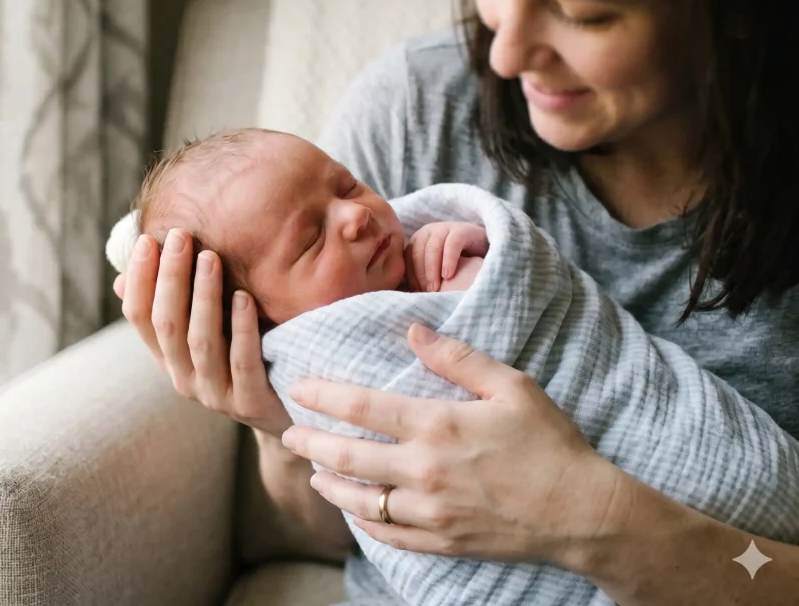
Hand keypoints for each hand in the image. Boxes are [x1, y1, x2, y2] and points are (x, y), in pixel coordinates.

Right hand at [114, 229, 292, 437]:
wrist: (287, 410)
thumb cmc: (247, 357)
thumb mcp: (209, 330)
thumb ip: (179, 303)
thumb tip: (128, 271)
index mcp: (168, 358)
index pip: (139, 318)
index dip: (139, 279)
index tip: (147, 241)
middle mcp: (184, 378)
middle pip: (167, 324)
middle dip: (170, 278)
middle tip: (179, 236)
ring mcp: (215, 394)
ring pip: (201, 341)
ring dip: (203, 296)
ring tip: (210, 257)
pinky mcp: (249, 403)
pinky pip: (242, 362)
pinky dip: (242, 328)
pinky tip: (244, 297)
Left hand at [280, 323, 619, 563]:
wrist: (583, 513)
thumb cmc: (550, 444)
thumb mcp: (512, 386)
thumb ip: (458, 357)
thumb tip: (413, 331)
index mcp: (437, 425)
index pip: (360, 406)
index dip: (322, 395)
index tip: (298, 388)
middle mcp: (424, 470)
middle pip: (346, 455)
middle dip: (309, 442)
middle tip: (287, 434)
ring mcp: (429, 511)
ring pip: (359, 501)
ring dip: (329, 485)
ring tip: (314, 473)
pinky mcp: (441, 541)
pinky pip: (388, 535)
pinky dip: (364, 523)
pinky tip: (356, 513)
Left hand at [405, 222, 488, 292]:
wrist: (484, 251)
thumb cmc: (457, 264)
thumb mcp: (436, 269)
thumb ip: (422, 275)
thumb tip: (407, 293)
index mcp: (417, 241)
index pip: (408, 259)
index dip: (411, 277)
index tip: (417, 293)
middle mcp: (428, 231)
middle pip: (418, 254)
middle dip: (421, 275)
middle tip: (427, 293)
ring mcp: (444, 228)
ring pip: (432, 249)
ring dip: (432, 270)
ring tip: (436, 288)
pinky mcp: (461, 230)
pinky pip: (451, 245)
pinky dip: (448, 261)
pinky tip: (448, 276)